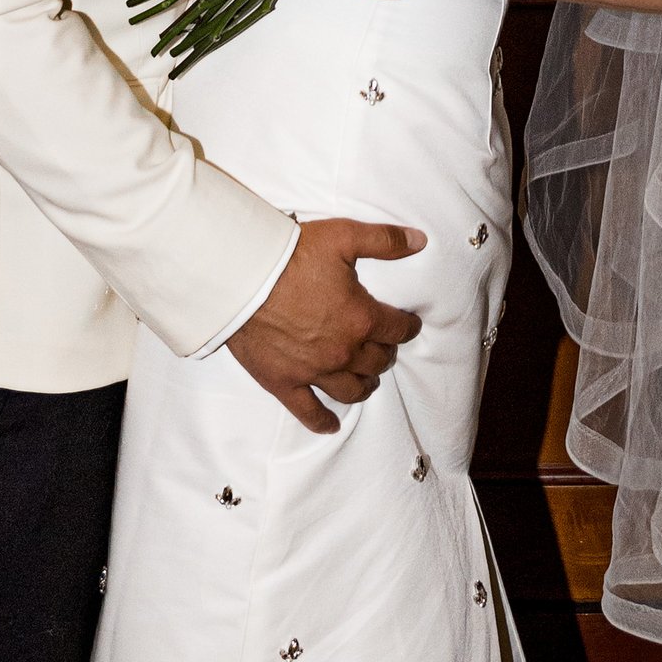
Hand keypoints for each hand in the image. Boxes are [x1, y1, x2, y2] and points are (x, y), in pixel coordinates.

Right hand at [228, 215, 426, 433]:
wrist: (242, 276)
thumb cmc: (291, 255)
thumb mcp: (343, 236)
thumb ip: (385, 240)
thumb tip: (420, 240)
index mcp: (362, 319)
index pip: (398, 330)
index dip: (406, 326)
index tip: (406, 324)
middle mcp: (343, 352)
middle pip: (377, 361)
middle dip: (385, 353)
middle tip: (382, 345)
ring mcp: (314, 372)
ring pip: (352, 390)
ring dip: (365, 384)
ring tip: (367, 378)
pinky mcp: (284, 383)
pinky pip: (309, 412)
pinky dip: (323, 421)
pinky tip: (332, 425)